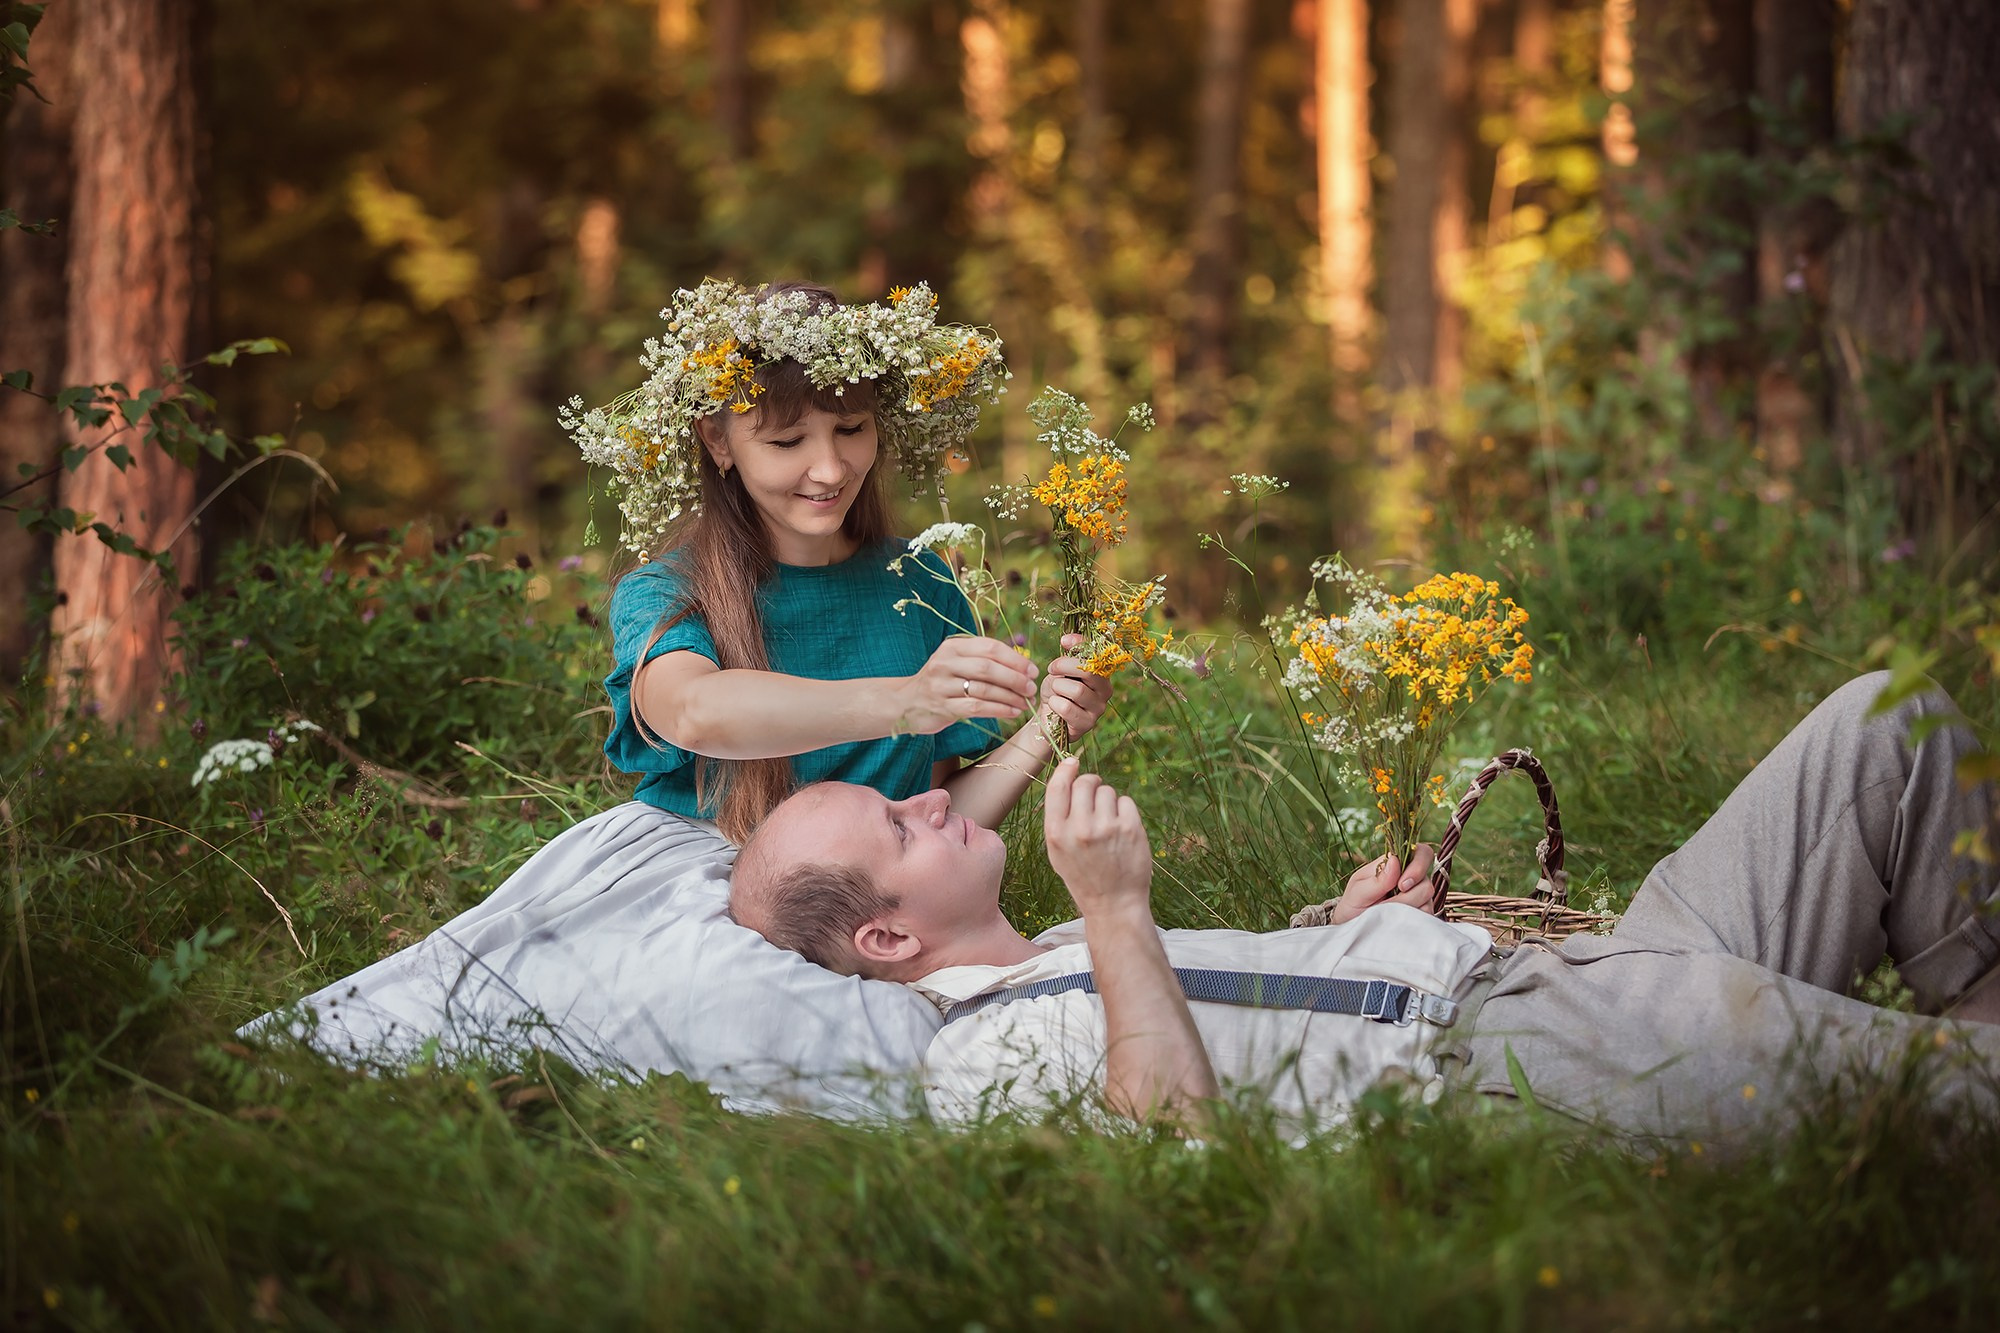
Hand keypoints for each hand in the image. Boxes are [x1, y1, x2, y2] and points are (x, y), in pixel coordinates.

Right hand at [900, 636, 1038, 734]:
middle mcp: (945, 663)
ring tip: (1026, 702)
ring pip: (984, 689)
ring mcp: (942, 686)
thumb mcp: (957, 661)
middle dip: (1015, 678)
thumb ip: (984, 659)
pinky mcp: (943, 707)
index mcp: (953, 646)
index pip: (990, 647)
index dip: (1015, 659)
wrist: (907, 701)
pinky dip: (999, 710)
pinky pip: (977, 708)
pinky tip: (1013, 712)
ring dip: (1010, 697)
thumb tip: (1023, 665)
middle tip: (1031, 688)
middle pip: (988, 668)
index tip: (1032, 670)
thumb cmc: (943, 680)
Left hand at [1038, 633, 1114, 739]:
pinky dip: (1054, 703)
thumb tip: (1067, 639)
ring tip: (1054, 691)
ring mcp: (1098, 708)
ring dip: (1058, 688)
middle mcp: (1105, 690)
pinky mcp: (1087, 723)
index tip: (1064, 641)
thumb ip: (1068, 656)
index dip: (1081, 643)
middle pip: (1089, 671)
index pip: (1097, 653)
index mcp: (1102, 673)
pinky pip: (1067, 708)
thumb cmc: (1057, 692)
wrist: (1048, 718)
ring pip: (1077, 690)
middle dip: (1064, 666)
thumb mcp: (1061, 670)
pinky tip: (1053, 705)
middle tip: (1052, 669)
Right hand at [1044, 757, 1152, 918]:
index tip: (1072, 762)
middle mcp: (1080, 828)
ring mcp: (1106, 828)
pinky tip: (1122, 832)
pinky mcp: (1130, 828)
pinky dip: (1125, 811)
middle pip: (1085, 782)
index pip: (1058, 787)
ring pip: (1107, 791)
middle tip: (1095, 801)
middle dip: (1090, 785)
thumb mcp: (1058, 851)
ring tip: (1108, 826)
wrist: (1114, 904)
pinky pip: (1126, 801)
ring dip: (1108, 802)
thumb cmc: (1084, 875)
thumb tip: (1068, 773)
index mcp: (1057, 833)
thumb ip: (1059, 815)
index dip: (1065, 769)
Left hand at [1331, 844, 1438, 923]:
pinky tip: (1397, 920)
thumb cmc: (1353, 904)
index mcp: (1395, 865)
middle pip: (1427, 880)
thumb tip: (1395, 860)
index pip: (1421, 852)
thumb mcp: (1358, 891)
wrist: (1353, 927)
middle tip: (1394, 900)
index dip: (1418, 865)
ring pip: (1427, 898)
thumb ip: (1377, 879)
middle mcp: (1411, 878)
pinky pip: (1427, 914)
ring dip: (1406, 907)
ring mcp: (1418, 896)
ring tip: (1387, 912)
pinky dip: (1412, 918)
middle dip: (1412, 892)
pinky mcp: (1420, 913)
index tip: (1402, 885)